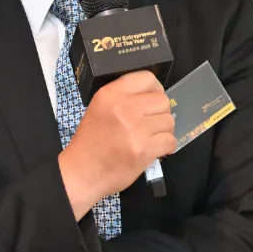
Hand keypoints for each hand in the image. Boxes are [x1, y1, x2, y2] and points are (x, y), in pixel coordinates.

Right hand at [58, 70, 175, 218]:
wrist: (82, 172)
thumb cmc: (91, 142)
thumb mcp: (99, 108)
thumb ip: (122, 98)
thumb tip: (151, 96)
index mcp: (110, 94)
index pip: (147, 78)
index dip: (155, 90)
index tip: (152, 102)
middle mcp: (123, 107)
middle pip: (162, 100)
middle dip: (160, 113)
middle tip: (151, 124)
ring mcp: (135, 128)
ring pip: (169, 121)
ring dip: (164, 131)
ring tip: (151, 138)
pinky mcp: (143, 149)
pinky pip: (170, 140)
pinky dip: (166, 147)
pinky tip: (154, 149)